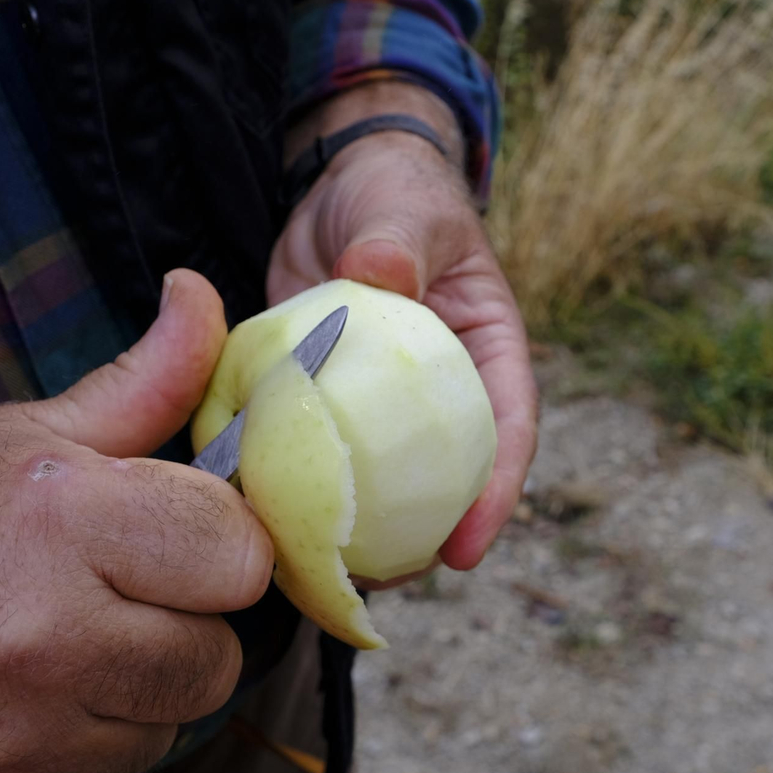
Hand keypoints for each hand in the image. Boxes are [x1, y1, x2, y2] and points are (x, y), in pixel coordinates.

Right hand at [0, 270, 270, 772]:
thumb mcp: (22, 435)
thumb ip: (142, 382)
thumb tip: (202, 299)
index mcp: (63, 520)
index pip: (240, 559)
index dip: (217, 550)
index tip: (179, 545)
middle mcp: (42, 637)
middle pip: (211, 663)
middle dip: (178, 632)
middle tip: (112, 604)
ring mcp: (12, 737)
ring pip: (158, 735)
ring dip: (125, 700)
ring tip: (52, 656)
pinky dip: (69, 755)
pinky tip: (12, 709)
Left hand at [270, 84, 538, 585]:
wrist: (336, 187)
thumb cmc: (394, 191)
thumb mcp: (405, 207)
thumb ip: (396, 239)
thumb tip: (378, 272)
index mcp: (485, 355)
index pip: (507, 431)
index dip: (494, 497)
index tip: (468, 551)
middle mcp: (438, 395)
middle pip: (442, 481)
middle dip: (420, 541)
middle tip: (387, 585)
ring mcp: (377, 408)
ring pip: (375, 484)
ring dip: (353, 532)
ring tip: (325, 579)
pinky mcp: (320, 404)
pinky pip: (311, 455)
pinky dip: (293, 490)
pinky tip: (265, 525)